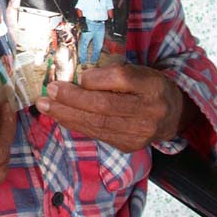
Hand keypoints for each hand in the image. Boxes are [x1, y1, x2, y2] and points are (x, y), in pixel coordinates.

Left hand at [35, 63, 192, 152]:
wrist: (171, 115)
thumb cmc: (147, 86)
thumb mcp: (137, 70)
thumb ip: (111, 72)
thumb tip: (76, 77)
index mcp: (152, 84)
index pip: (121, 78)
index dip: (94, 78)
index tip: (76, 75)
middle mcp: (149, 110)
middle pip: (104, 106)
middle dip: (71, 99)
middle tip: (50, 91)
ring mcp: (139, 132)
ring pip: (97, 124)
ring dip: (66, 114)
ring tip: (45, 106)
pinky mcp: (129, 145)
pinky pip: (97, 134)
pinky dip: (75, 124)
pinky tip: (60, 116)